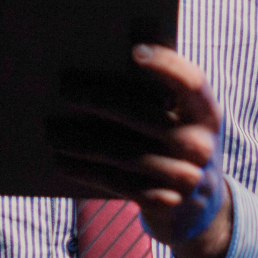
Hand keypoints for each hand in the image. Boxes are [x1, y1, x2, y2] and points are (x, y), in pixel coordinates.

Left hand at [51, 44, 231, 257]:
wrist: (202, 208)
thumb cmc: (177, 142)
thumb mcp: (182, 119)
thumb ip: (160, 92)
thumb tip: (111, 57)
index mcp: (206, 112)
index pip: (191, 82)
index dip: (166, 65)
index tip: (134, 50)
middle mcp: (201, 144)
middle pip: (144, 116)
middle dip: (99, 101)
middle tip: (64, 89)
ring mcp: (186, 177)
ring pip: (124, 153)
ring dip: (82, 141)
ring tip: (51, 131)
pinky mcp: (165, 203)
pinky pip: (118, 183)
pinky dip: (86, 171)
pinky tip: (61, 160)